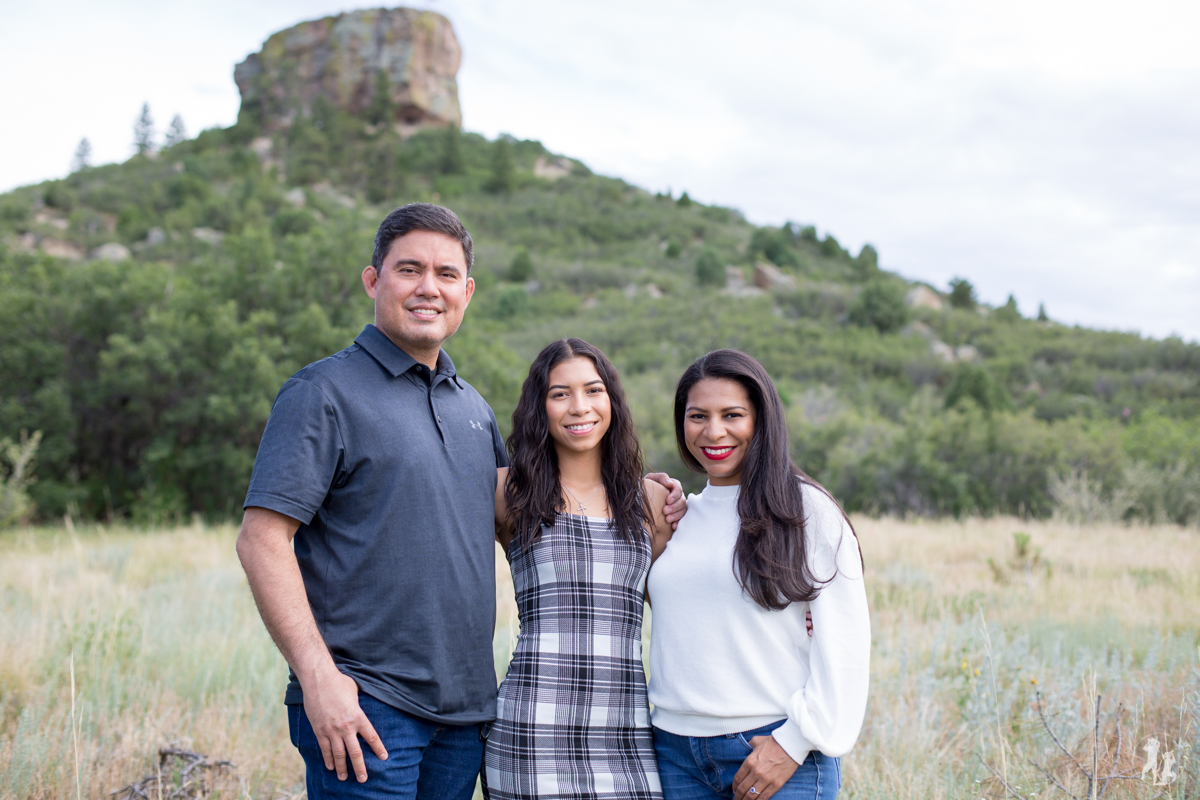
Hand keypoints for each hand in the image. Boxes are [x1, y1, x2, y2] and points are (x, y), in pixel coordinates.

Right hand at [302, 667, 387, 781]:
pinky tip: (330, 767)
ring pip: (338, 754)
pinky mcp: (319, 730)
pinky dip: (328, 758)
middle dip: (360, 767)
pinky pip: (324, 748)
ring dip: (342, 767)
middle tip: (364, 779)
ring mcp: (331, 730)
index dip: (378, 748)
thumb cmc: (339, 682)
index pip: (371, 737)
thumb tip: (361, 708)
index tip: (384, 757)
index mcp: (358, 716)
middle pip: (355, 752)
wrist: (318, 679)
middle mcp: (346, 726)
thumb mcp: (356, 692)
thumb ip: (359, 705)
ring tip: (344, 778)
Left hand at [646, 472, 686, 529]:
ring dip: (676, 515)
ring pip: (683, 510)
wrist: (640, 500)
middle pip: (682, 501)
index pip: (678, 489)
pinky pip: (681, 519)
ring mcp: (677, 506)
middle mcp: (677, 496)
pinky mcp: (675, 515)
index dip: (675, 495)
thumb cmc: (645, 487)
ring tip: (668, 519)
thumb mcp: (651, 479)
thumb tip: (670, 484)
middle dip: (674, 507)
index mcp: (672, 486)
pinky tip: (673, 526)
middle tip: (665, 511)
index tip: (667, 501)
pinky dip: (678, 522)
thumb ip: (661, 477)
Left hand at [733, 735, 799, 799]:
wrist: (790, 745)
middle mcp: (756, 772)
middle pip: (742, 789)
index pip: (737, 778)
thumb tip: (745, 748)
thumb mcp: (756, 741)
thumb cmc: (773, 742)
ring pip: (752, 795)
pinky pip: (764, 797)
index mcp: (749, 761)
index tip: (734, 790)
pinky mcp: (776, 784)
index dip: (734, 786)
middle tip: (736, 799)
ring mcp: (766, 779)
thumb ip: (748, 745)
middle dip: (738, 796)